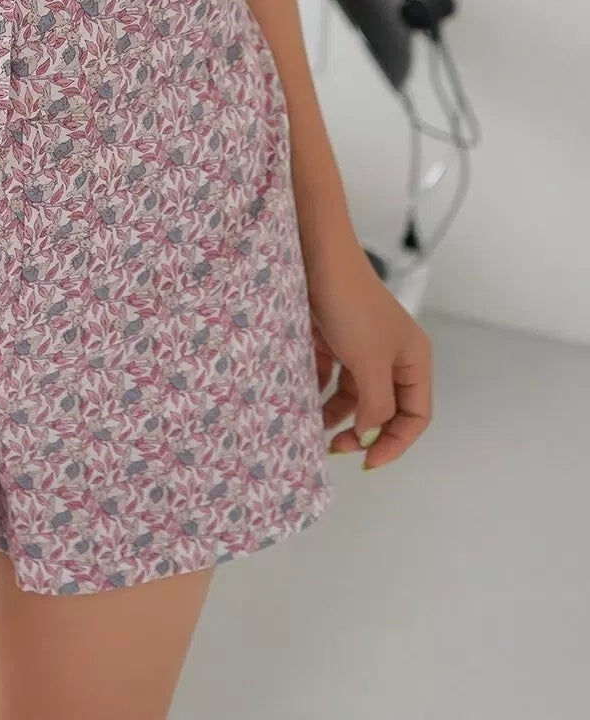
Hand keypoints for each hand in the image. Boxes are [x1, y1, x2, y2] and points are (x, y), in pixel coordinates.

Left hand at [307, 245, 432, 469]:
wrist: (317, 257)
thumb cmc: (350, 307)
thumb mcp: (369, 363)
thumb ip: (375, 405)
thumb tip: (370, 434)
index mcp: (414, 360)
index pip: (416, 416)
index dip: (395, 443)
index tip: (367, 461)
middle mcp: (393, 355)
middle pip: (385, 408)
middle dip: (364, 431)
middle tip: (336, 447)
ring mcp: (363, 345)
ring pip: (355, 394)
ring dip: (338, 414)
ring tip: (316, 427)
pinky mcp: (335, 337)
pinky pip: (332, 375)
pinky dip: (320, 389)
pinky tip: (304, 399)